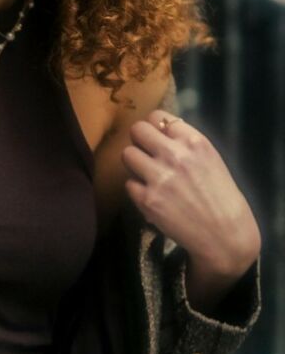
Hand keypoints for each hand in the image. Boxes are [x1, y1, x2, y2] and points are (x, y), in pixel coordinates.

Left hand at [121, 109, 260, 275]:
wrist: (226, 237)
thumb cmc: (221, 196)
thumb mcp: (210, 158)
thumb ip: (184, 142)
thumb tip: (158, 130)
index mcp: (193, 141)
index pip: (157, 116)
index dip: (154, 127)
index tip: (157, 138)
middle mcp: (174, 155)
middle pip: (136, 130)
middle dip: (140, 140)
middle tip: (146, 153)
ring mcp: (158, 177)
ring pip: (127, 154)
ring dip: (135, 163)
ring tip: (147, 174)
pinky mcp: (147, 200)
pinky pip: (128, 183)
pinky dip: (137, 189)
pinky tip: (151, 196)